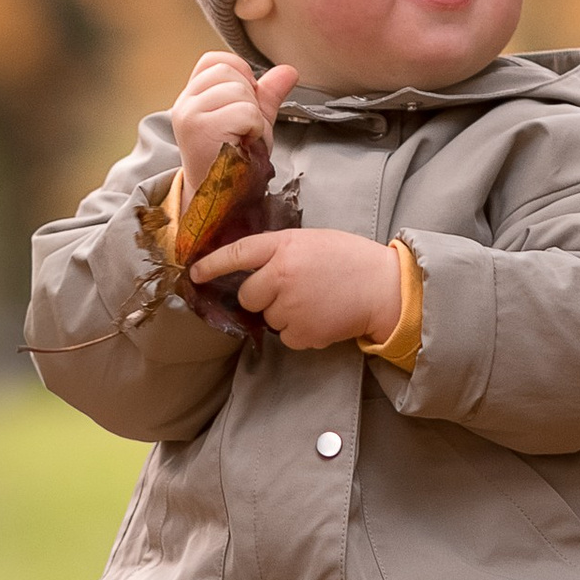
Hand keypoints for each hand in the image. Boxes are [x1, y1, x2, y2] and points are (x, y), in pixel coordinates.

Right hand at [170, 51, 296, 196]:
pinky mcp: (199, 128)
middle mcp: (185, 103)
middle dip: (249, 98)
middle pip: (229, 71)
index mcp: (193, 97)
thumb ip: (267, 94)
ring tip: (243, 138)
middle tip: (244, 128)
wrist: (220, 200)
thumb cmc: (234, 162)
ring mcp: (190, 114)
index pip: (215, 60)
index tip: (245, 104)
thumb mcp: (253, 121)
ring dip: (253, 116)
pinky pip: (245, 111)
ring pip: (239, 90)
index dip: (239, 74)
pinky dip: (255, 128)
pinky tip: (244, 144)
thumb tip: (289, 70)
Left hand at [191, 228, 404, 351]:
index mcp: (284, 246)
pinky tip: (322, 317)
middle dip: (262, 297)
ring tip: (316, 302)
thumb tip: (254, 268)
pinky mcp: (302, 333)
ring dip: (285, 314)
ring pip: (269, 318)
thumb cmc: (351, 260)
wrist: (385, 288)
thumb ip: (281, 251)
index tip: (195, 273)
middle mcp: (281, 276)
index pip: (238, 253)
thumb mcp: (313, 242)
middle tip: (291, 290)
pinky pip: (287, 337)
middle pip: (248, 296)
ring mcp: (290, 307)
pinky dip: (301, 331)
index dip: (212, 264)